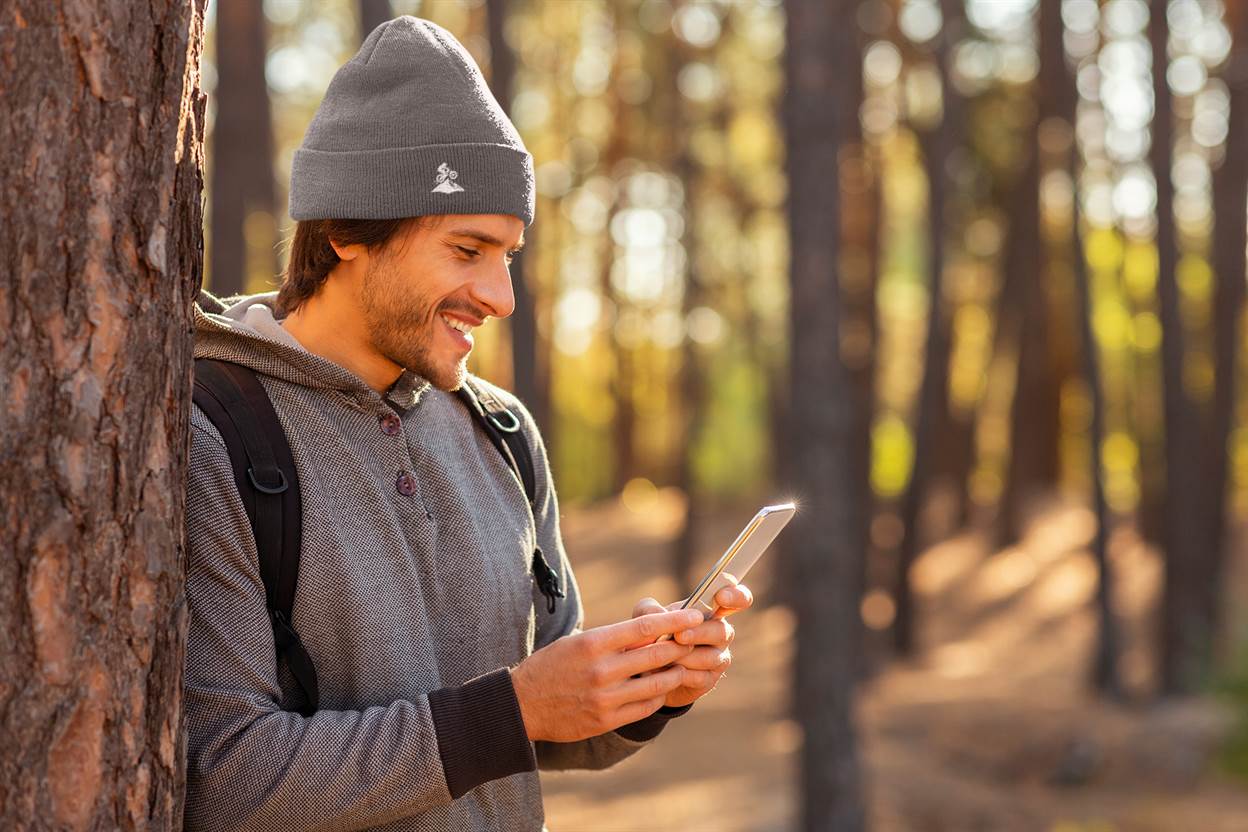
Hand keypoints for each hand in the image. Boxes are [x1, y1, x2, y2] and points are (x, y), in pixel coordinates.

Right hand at [509, 608, 703, 741]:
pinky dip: (658, 696)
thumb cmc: (552, 666)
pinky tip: (661, 689)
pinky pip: (645, 707)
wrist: (523, 704)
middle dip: (681, 647)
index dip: (674, 622)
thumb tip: (651, 633)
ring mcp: (604, 698)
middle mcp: (601, 670)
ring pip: (656, 684)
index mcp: (593, 643)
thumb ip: (612, 639)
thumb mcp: (577, 642)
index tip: (694, 616)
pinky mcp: (605, 720)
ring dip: (675, 674)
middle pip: (656, 655)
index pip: (644, 628)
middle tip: (695, 641)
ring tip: (681, 666)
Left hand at [632, 583, 753, 707]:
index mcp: (711, 610)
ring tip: (664, 657)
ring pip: (711, 657)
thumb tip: (660, 613)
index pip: (738, 598)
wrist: (647, 671)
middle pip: (722, 631)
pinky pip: (701, 677)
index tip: (721, 597)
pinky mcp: (709, 679)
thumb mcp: (645, 618)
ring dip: (686, 656)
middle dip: (699, 633)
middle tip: (678, 636)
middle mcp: (721, 632)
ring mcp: (718, 657)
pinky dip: (681, 674)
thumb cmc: (652, 635)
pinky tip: (665, 673)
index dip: (736, 596)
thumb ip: (649, 609)